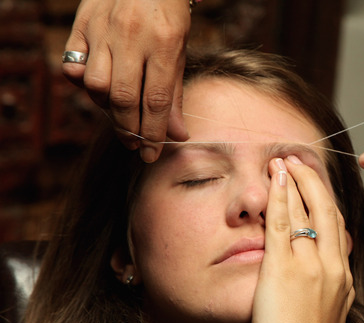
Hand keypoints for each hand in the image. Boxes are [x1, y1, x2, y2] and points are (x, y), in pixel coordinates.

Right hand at [63, 0, 190, 161]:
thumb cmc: (167, 16)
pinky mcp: (82, 24)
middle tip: (136, 144)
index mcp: (164, 43)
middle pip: (123, 97)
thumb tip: (176, 135)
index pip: (156, 100)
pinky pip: (73, 63)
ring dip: (106, 108)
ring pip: (95, 84)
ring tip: (120, 114)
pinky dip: (81, 83)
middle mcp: (131, 37)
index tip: (152, 154)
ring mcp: (103, 30)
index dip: (153, 133)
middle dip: (129, 128)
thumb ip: (174, 93)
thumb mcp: (180, 50)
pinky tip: (96, 90)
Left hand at [250, 157, 354, 322]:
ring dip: (294, 180)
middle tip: (300, 162)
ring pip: (305, 210)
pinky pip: (282, 221)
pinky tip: (274, 177)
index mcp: (344, 277)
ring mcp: (309, 265)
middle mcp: (333, 265)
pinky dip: (279, 195)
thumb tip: (335, 281)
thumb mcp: (335, 318)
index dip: (326, 202)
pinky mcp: (283, 268)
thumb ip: (336, 293)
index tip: (315, 188)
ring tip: (283, 161)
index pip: (338, 229)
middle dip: (313, 181)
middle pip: (327, 211)